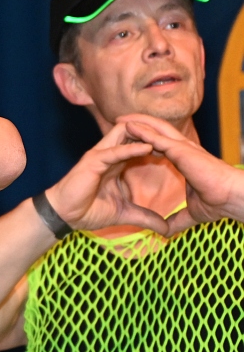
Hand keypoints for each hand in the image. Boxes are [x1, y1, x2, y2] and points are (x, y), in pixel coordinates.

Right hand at [45, 122, 167, 233]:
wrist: (64, 216)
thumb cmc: (88, 212)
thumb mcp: (125, 214)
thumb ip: (146, 217)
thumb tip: (166, 229)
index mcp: (116, 163)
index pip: (139, 144)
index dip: (158, 144)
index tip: (179, 150)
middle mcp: (108, 154)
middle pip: (133, 132)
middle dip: (153, 131)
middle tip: (176, 137)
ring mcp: (100, 156)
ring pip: (123, 133)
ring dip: (143, 133)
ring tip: (165, 138)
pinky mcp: (92, 162)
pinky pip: (114, 151)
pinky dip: (131, 148)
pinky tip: (148, 149)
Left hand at [117, 114, 243, 232]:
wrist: (232, 198)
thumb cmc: (219, 202)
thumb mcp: (192, 213)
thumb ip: (177, 220)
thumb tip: (166, 232)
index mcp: (185, 160)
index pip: (161, 145)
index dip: (145, 141)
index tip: (129, 140)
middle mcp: (184, 150)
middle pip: (157, 131)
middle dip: (139, 125)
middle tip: (119, 121)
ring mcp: (184, 148)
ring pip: (156, 129)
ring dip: (137, 123)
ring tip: (119, 119)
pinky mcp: (182, 150)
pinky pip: (158, 137)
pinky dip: (143, 131)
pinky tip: (129, 126)